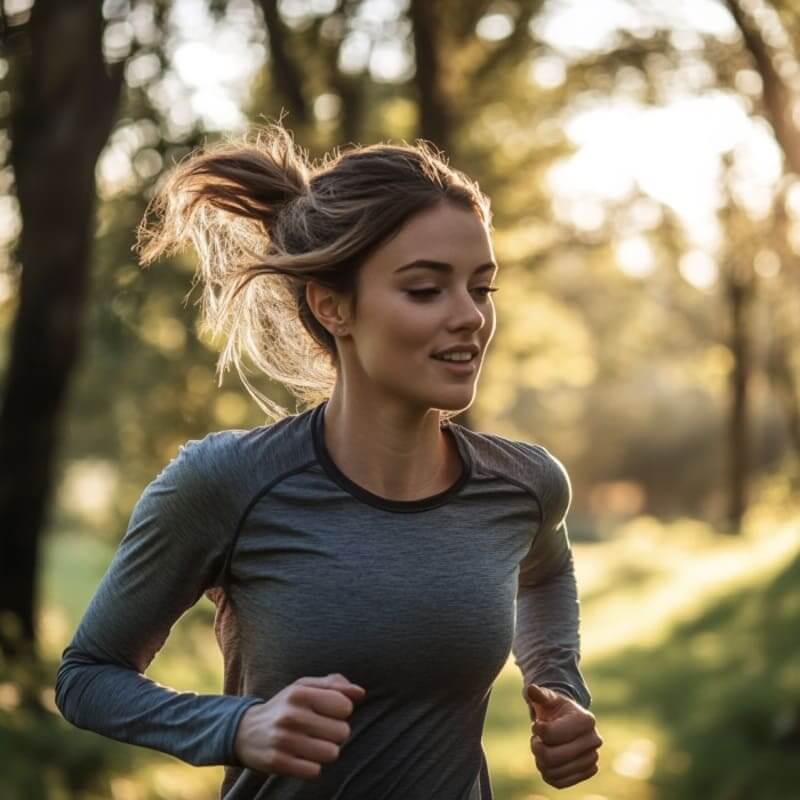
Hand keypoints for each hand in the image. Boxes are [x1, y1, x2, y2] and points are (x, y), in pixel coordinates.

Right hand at [233, 673, 365, 778]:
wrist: (244, 732)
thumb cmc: (285, 706)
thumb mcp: (305, 687)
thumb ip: (335, 685)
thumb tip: (360, 693)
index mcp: (300, 692)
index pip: (345, 706)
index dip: (341, 711)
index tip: (328, 712)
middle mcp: (291, 714)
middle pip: (342, 732)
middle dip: (335, 733)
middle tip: (320, 730)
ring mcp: (284, 740)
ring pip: (331, 753)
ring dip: (326, 751)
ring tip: (312, 743)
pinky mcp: (278, 763)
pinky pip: (314, 771)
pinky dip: (311, 766)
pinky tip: (300, 756)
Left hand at [525, 682, 602, 789]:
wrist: (568, 722)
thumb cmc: (555, 709)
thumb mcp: (548, 698)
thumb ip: (540, 695)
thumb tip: (531, 689)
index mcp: (586, 720)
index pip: (550, 733)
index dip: (537, 730)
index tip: (537, 724)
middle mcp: (594, 740)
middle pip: (551, 756)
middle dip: (537, 748)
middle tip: (535, 740)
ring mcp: (592, 758)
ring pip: (553, 771)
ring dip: (540, 761)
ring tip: (542, 748)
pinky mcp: (587, 772)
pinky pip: (559, 782)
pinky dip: (547, 773)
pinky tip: (547, 761)